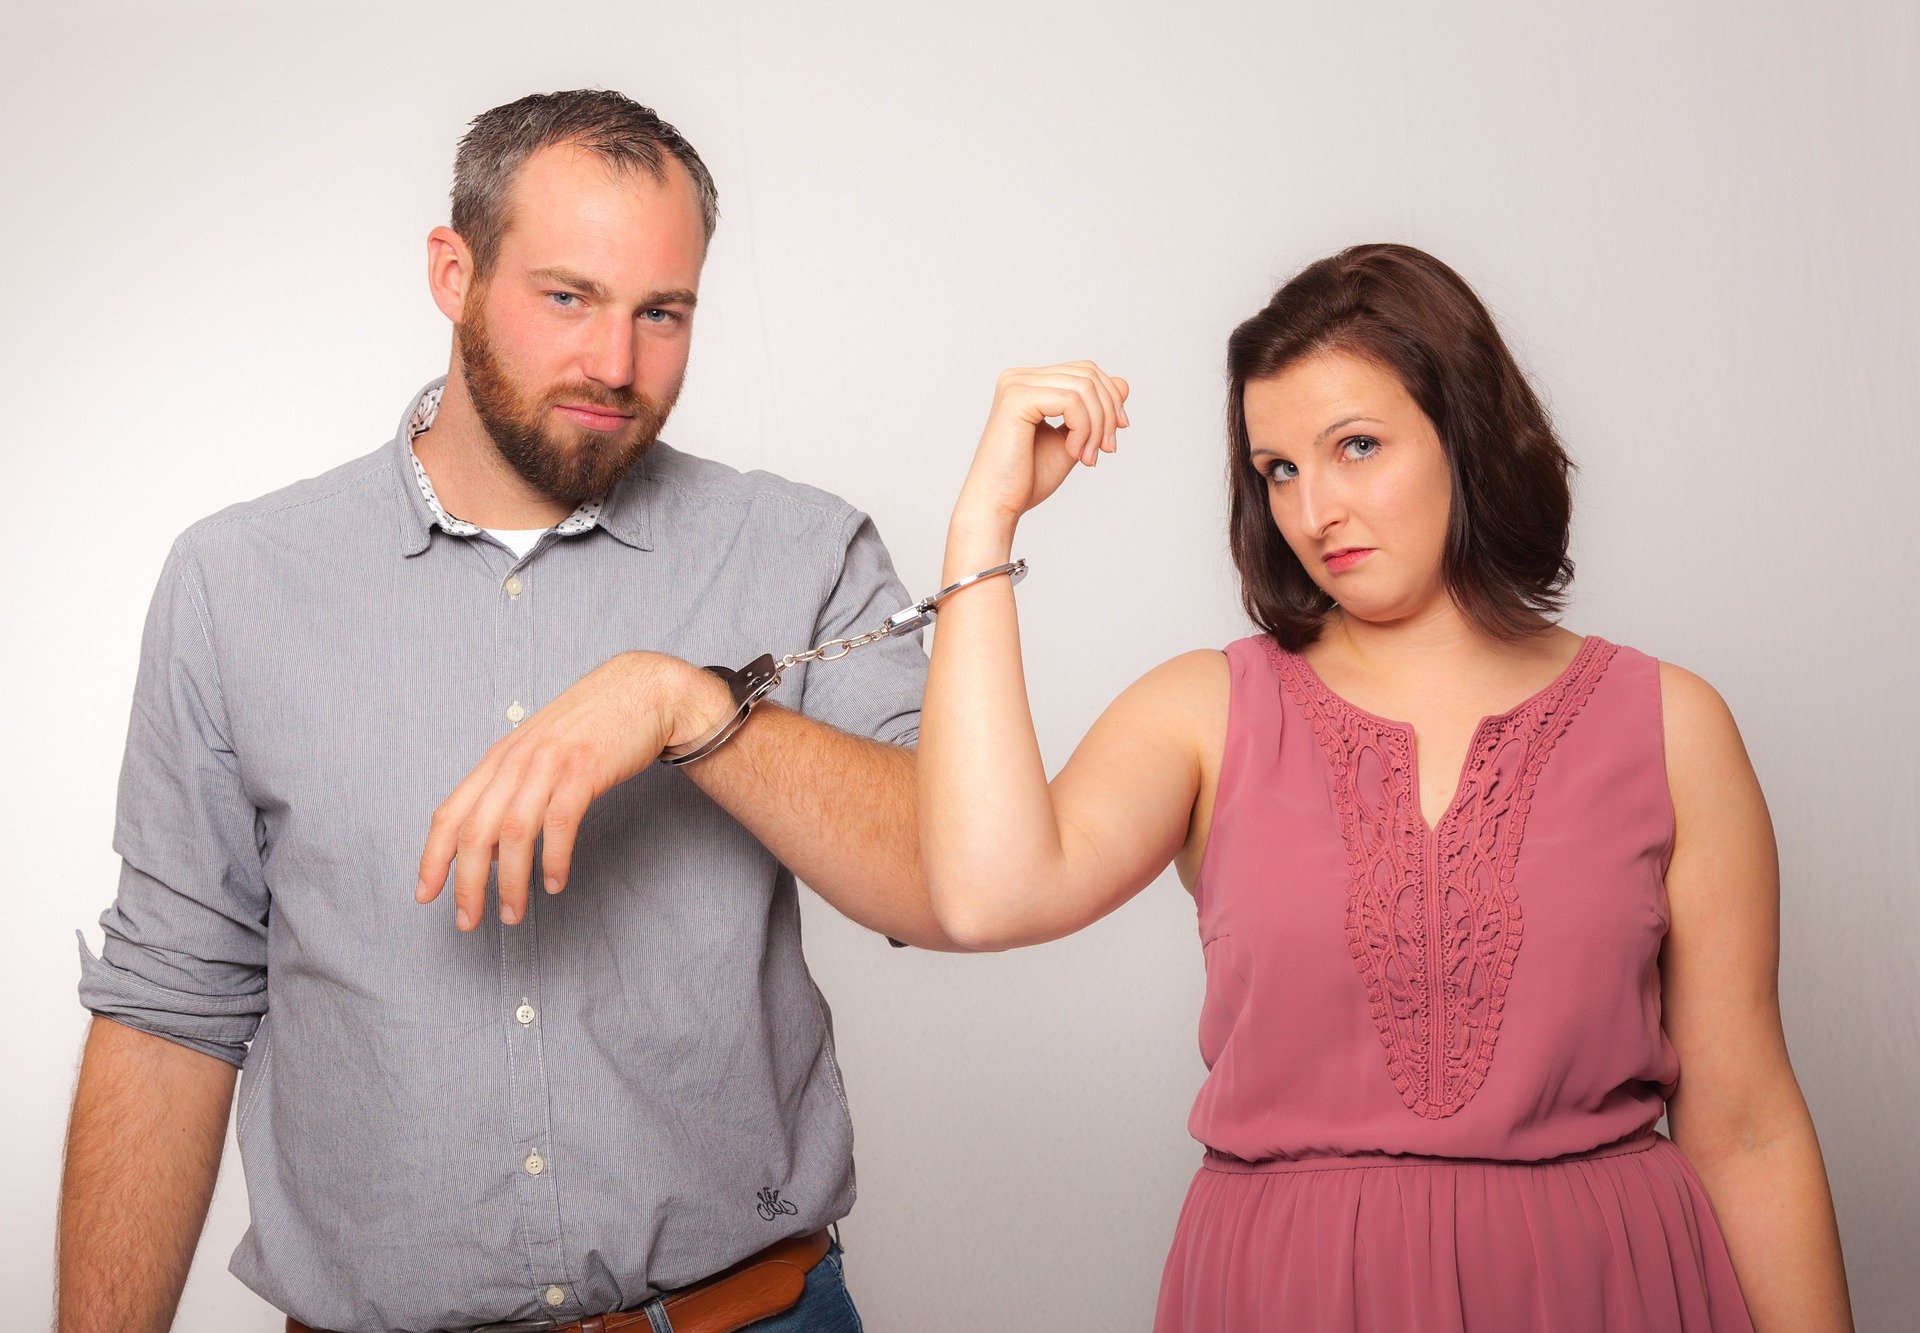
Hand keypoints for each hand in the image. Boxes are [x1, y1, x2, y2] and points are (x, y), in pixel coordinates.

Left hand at [414, 651, 732, 930]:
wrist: (643, 691)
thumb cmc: (594, 727)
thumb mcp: (541, 754)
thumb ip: (513, 793)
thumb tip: (492, 852)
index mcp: (499, 758)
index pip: (450, 813)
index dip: (432, 858)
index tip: (426, 895)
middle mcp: (516, 759)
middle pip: (475, 830)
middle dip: (467, 884)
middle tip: (468, 921)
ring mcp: (549, 762)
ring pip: (513, 832)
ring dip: (510, 881)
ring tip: (513, 914)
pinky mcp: (584, 768)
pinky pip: (560, 822)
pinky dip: (553, 858)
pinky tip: (554, 883)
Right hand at [954, 360, 1129, 531]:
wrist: (998, 505)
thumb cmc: (1028, 478)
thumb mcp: (1074, 438)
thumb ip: (1094, 411)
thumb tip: (1123, 383)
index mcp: (1029, 383)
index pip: (1084, 371)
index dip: (1111, 399)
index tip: (1114, 436)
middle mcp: (1019, 378)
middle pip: (1087, 374)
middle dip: (1108, 413)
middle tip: (1106, 450)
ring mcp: (1016, 385)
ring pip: (1084, 388)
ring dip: (1097, 427)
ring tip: (1087, 457)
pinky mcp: (1016, 399)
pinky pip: (1071, 401)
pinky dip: (1083, 429)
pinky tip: (1073, 452)